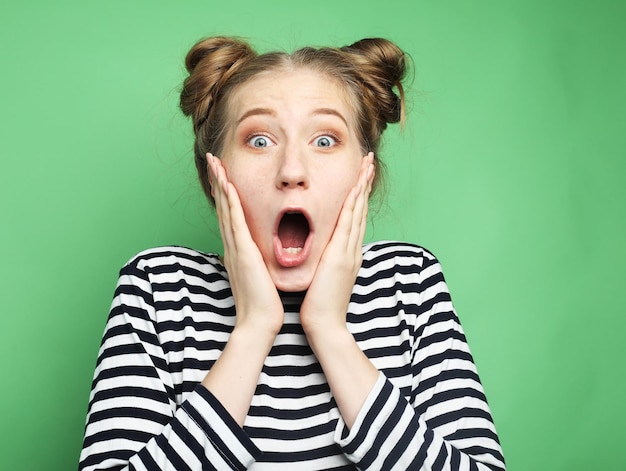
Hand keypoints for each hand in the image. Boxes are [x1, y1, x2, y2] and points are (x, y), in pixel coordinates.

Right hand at [207, 153, 283, 336]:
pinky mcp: (243, 254)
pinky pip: (235, 223)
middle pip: (222, 207)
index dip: (224, 193)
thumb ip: (252, 263)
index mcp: (238, 250)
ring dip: (221, 185)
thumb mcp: (256, 276)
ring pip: (225, 210)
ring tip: (216, 163)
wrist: (259, 323)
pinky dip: (230, 204)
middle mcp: (232, 246)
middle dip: (218, 181)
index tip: (223, 174)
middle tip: (213, 159)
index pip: (229, 215)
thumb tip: (251, 256)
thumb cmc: (262, 302)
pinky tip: (228, 186)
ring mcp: (236, 249)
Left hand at [300, 152, 374, 334]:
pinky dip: (354, 204)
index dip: (358, 197)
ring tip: (367, 166)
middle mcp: (351, 249)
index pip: (354, 219)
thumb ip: (326, 263)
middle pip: (360, 210)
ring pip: (358, 212)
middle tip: (368, 162)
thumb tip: (323, 254)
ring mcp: (349, 251)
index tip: (359, 178)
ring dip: (362, 187)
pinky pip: (349, 224)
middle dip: (364, 185)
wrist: (325, 324)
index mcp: (347, 254)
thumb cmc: (320, 304)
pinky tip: (355, 188)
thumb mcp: (324, 278)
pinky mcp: (342, 256)